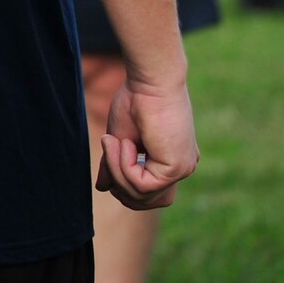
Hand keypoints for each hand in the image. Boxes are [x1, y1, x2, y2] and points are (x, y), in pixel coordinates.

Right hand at [95, 79, 197, 210]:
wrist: (150, 82)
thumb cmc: (135, 101)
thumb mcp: (120, 138)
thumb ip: (114, 164)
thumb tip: (103, 188)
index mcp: (171, 160)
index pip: (149, 193)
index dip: (124, 184)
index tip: (108, 154)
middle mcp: (181, 167)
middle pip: (147, 201)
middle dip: (120, 185)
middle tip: (108, 152)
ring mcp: (181, 169)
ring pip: (142, 196)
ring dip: (118, 171)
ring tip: (112, 141)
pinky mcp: (176, 168)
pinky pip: (142, 184)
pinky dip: (124, 166)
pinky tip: (125, 142)